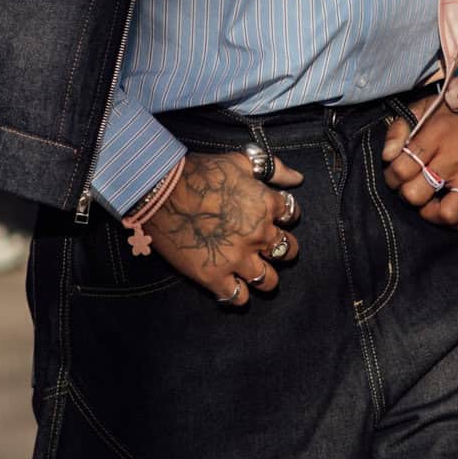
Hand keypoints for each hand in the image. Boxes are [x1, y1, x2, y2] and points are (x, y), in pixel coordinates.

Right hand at [140, 150, 303, 307]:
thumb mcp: (238, 161)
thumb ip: (272, 168)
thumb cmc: (197, 173)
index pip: (292, 214)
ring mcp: (238, 259)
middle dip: (282, 248)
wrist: (160, 192)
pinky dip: (238, 295)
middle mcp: (258, 235)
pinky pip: (238, 297)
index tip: (276, 218)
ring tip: (256, 273)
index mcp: (266, 205)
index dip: (286, 216)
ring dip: (266, 277)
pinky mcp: (214, 277)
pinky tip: (232, 287)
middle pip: (287, 250)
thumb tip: (297, 178)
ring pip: (269, 280)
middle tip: (268, 247)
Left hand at [382, 80, 457, 230]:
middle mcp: (456, 158)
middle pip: (417, 195)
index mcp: (436, 136)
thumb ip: (398, 130)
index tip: (395, 175)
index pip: (401, 170)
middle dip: (407, 194)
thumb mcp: (420, 109)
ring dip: (432, 213)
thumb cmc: (451, 111)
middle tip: (412, 187)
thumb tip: (387, 157)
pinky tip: (454, 211)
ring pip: (446, 214)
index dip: (391, 177)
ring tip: (431, 202)